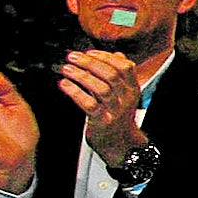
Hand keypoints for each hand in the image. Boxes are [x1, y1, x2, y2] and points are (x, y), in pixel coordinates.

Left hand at [58, 49, 146, 165]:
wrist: (121, 144)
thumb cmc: (119, 117)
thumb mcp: (126, 94)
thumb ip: (121, 75)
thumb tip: (117, 54)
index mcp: (132, 89)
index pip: (125, 66)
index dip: (106, 56)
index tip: (89, 52)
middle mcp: (126, 98)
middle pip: (111, 75)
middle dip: (90, 62)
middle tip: (72, 57)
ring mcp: (115, 110)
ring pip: (100, 88)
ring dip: (80, 76)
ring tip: (66, 69)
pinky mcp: (102, 121)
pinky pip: (88, 104)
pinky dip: (75, 92)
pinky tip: (64, 85)